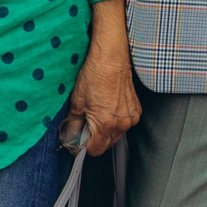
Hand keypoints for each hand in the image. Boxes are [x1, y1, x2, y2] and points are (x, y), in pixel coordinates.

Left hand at [64, 0, 139, 154]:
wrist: (111, 57)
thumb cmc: (94, 75)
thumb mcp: (76, 101)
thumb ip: (73, 124)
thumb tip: (70, 136)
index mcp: (107, 123)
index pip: (95, 149)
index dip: (83, 146)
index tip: (76, 139)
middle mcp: (123, 123)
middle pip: (106, 144)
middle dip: (93, 138)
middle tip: (83, 124)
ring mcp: (132, 116)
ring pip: (115, 134)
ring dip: (104, 129)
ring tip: (94, 112)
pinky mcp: (136, 109)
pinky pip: (123, 123)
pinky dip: (114, 120)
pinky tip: (105, 106)